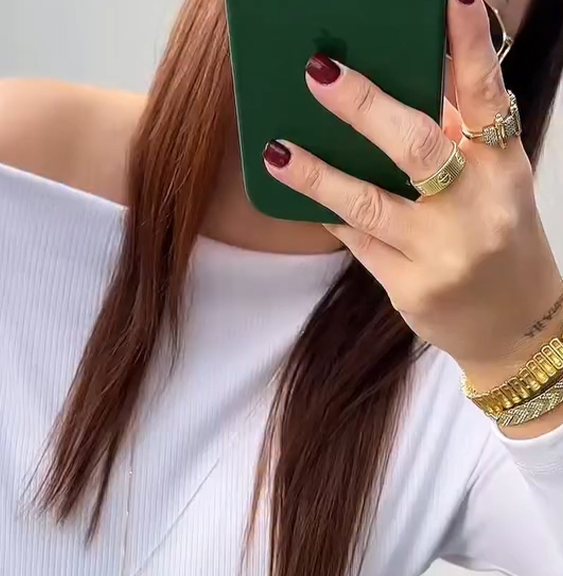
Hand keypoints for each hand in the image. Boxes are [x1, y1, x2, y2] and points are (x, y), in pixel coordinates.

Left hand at [263, 0, 561, 388]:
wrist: (513, 327)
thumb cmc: (497, 238)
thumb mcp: (493, 183)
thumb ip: (453, 140)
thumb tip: (388, 89)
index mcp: (503, 166)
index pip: (485, 96)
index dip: (467, 46)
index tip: (450, 0)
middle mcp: (475, 207)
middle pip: (415, 146)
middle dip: (363, 105)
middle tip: (318, 72)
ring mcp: (440, 253)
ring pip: (369, 203)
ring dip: (317, 174)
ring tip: (277, 149)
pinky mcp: (411, 288)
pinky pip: (357, 241)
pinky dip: (328, 213)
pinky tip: (297, 193)